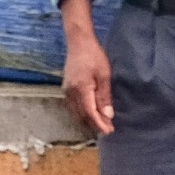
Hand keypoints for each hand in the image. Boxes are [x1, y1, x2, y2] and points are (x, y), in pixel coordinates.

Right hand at [60, 0, 112, 134]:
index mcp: (81, 89)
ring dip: (89, 119)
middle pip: (82, 115)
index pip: (90, 113)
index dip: (99, 124)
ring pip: (77, 112)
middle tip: (108, 129)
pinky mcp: (66, 89)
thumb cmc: (94, 56)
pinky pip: (73, 106)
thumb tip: (107, 115)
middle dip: (95, 124)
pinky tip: (90, 113)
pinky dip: (83, 112)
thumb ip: (104, 97)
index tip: (108, 131)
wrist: (78, 43)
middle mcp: (71, 93)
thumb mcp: (104, 75)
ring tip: (101, 124)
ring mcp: (66, 91)